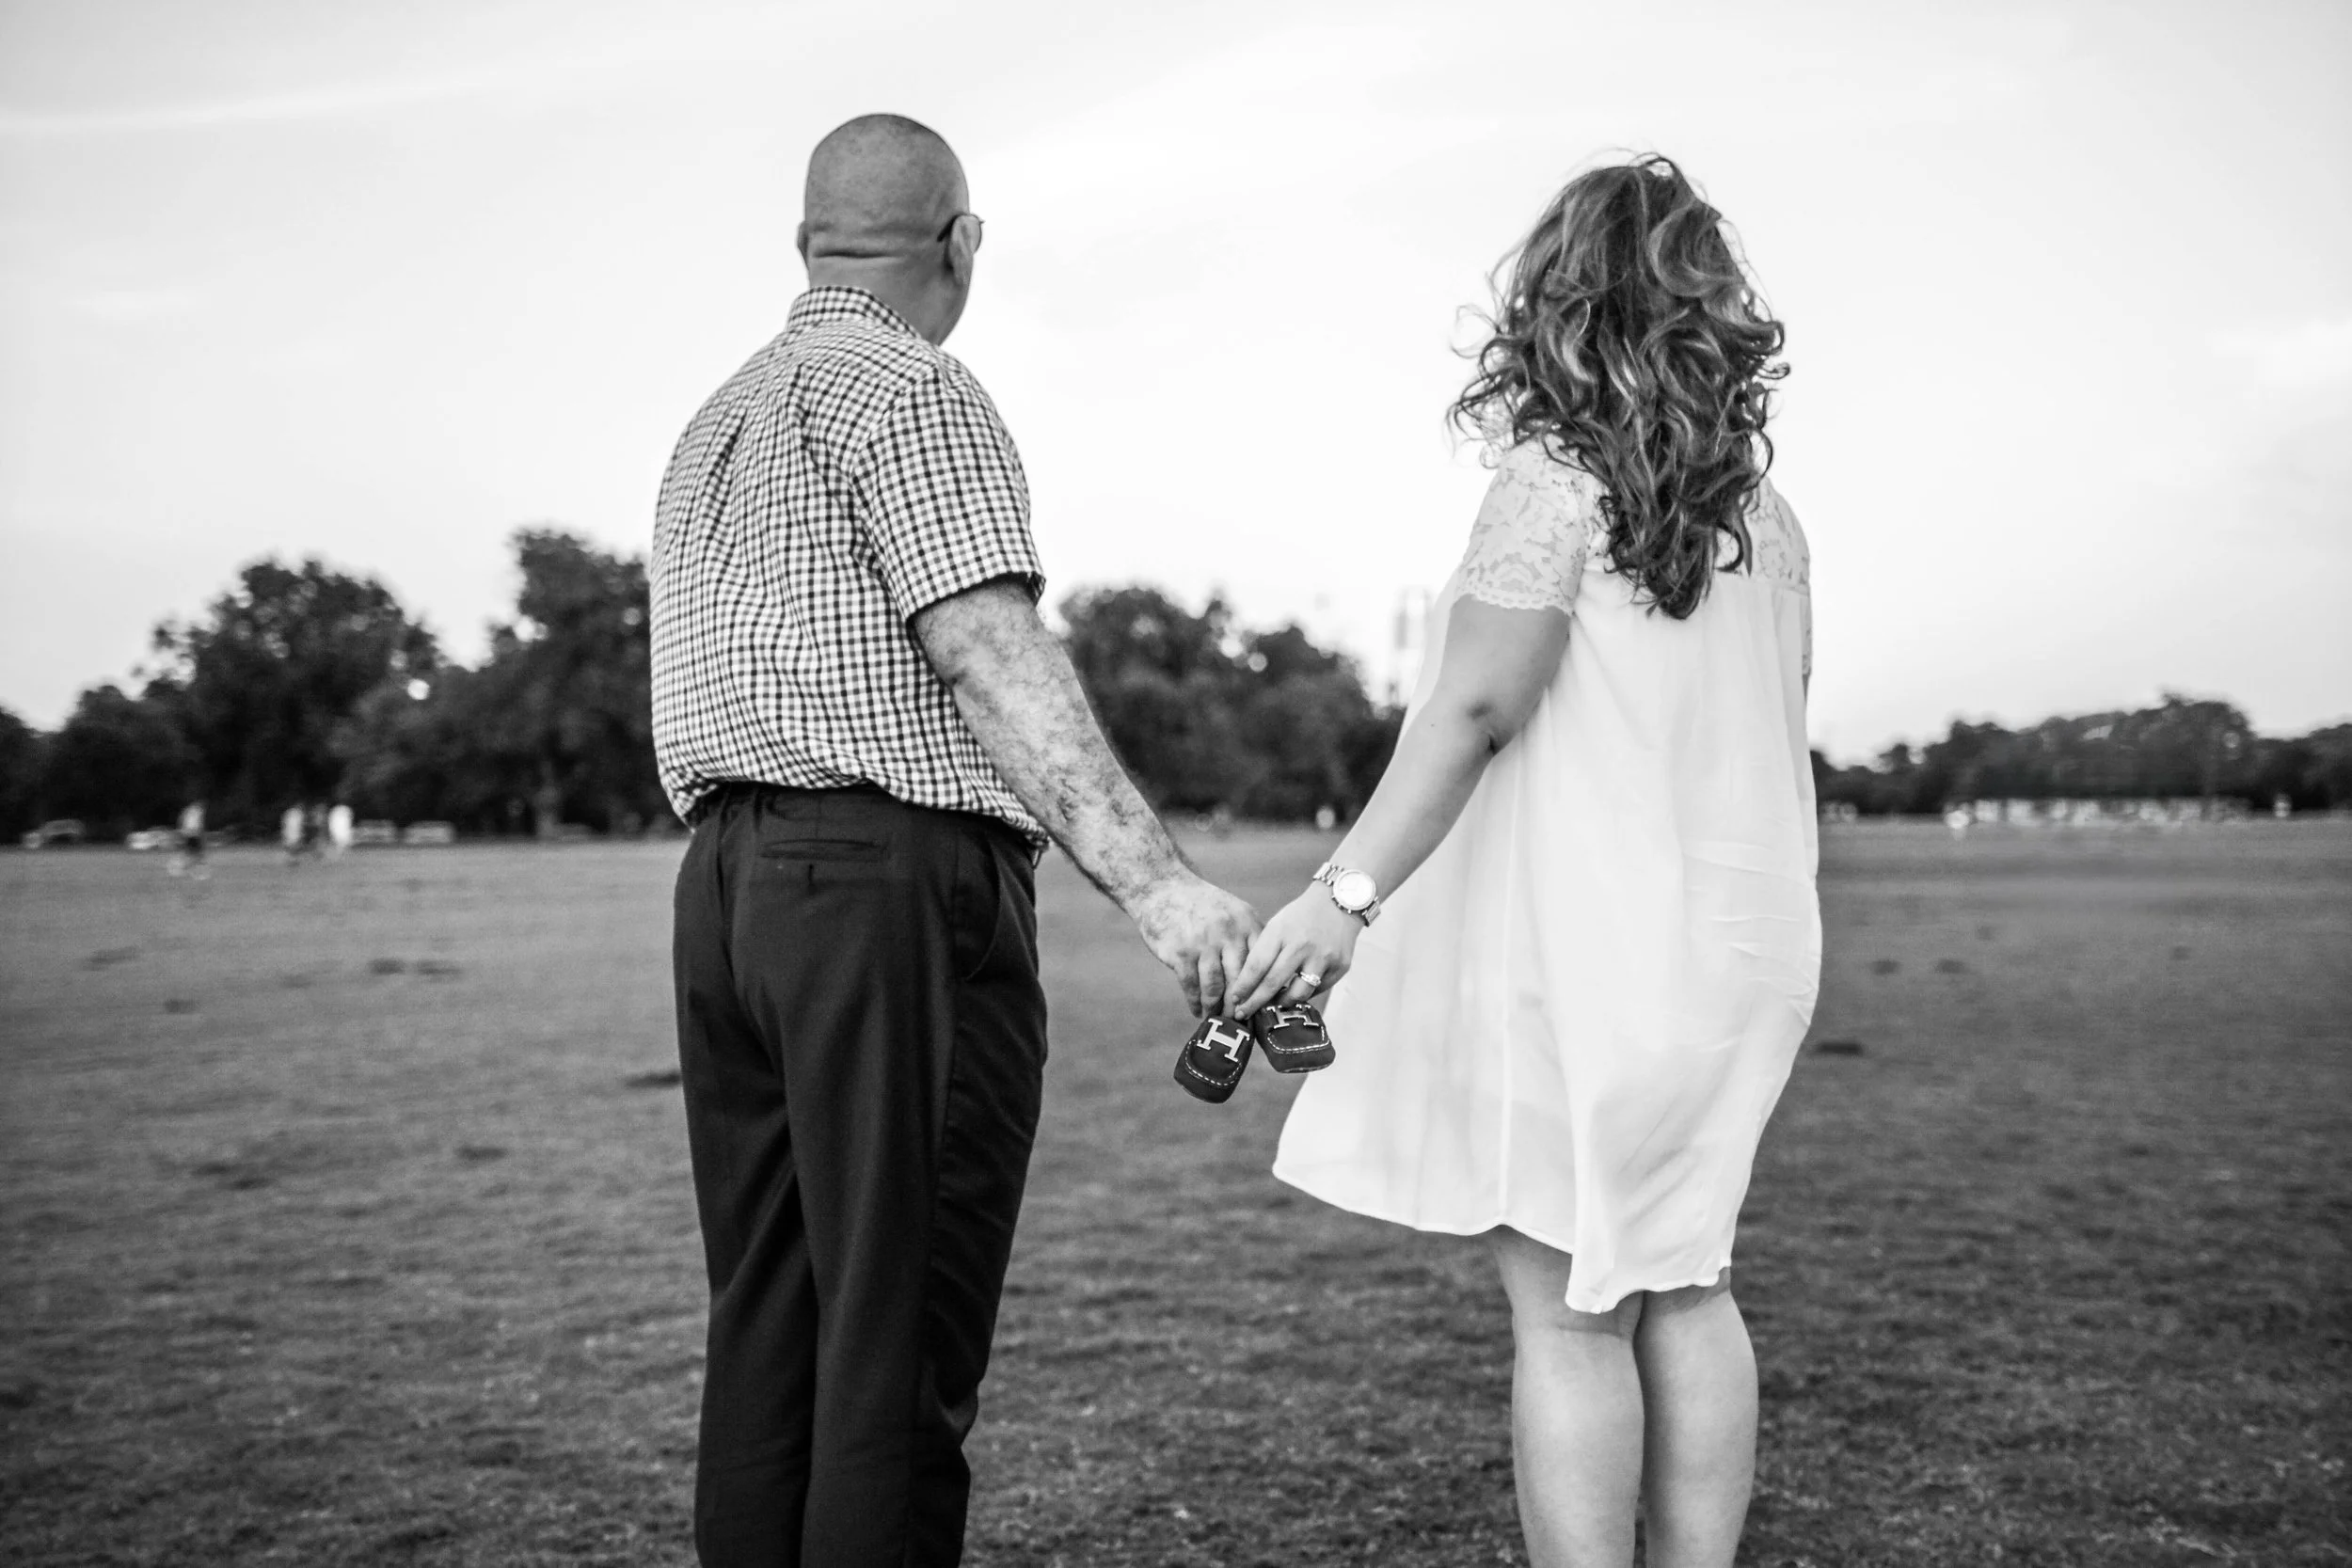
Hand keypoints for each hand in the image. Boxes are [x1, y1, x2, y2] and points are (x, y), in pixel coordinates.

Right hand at [1129, 872, 1260, 1017]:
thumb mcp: (1234, 912)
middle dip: (1240, 1006)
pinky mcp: (1180, 952)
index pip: (1262, 964)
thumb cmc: (1202, 906)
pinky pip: (1191, 986)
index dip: (1262, 990)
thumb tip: (1266, 977)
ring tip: (1217, 1020)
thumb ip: (1250, 939)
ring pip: (1215, 987)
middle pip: (1240, 980)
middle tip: (1240, 1022)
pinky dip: (1195, 1002)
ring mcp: (1203, 943)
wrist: (1162, 888)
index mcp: (1247, 923)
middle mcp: (1228, 933)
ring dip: (1216, 1008)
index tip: (1262, 1009)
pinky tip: (1197, 1010)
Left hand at [1228, 886, 1362, 1018]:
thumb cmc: (1302, 915)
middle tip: (1244, 1013)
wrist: (1339, 902)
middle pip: (1273, 983)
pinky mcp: (1339, 967)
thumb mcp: (1277, 924)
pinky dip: (1305, 993)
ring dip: (1282, 1002)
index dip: (1243, 986)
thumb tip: (1248, 983)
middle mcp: (1301, 946)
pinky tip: (1297, 990)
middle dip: (1255, 1003)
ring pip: (1297, 993)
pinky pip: (1317, 990)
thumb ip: (1264, 951)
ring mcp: (1322, 958)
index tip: (1234, 999)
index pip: (1256, 965)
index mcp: (1281, 932)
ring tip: (1273, 1003)